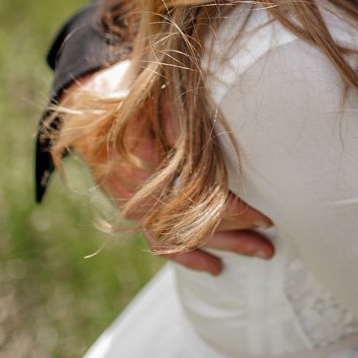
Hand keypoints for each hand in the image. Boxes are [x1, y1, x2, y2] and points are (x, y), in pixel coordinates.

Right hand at [62, 61, 275, 274]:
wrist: (85, 109)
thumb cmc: (127, 91)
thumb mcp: (149, 91)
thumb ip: (171, 112)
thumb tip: (188, 139)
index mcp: (137, 154)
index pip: (193, 193)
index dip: (230, 208)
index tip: (261, 213)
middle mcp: (132, 185)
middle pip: (189, 218)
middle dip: (234, 229)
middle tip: (272, 231)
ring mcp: (130, 202)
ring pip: (177, 235)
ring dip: (222, 245)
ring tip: (262, 251)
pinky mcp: (130, 211)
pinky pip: (157, 242)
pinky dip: (187, 256)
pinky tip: (215, 267)